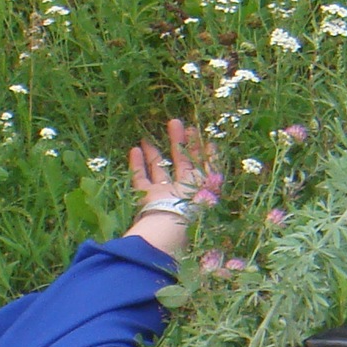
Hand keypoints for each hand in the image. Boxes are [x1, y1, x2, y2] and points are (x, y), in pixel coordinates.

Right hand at [125, 119, 219, 253]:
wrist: (170, 225)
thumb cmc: (193, 204)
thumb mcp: (208, 183)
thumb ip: (211, 165)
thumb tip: (212, 144)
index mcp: (201, 187)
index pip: (203, 165)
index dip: (203, 150)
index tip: (200, 133)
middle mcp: (183, 190)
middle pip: (181, 162)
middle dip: (179, 142)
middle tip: (175, 122)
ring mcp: (164, 194)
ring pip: (159, 169)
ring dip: (154, 152)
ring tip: (148, 136)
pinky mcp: (147, 198)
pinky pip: (140, 180)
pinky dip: (137, 166)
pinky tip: (135, 150)